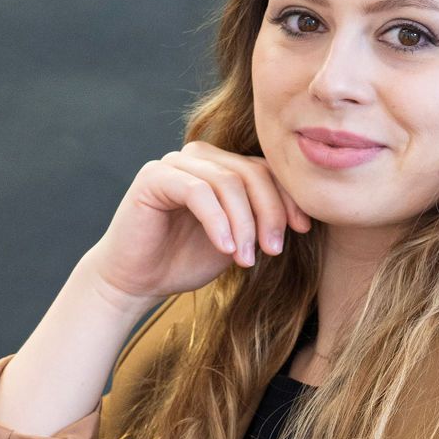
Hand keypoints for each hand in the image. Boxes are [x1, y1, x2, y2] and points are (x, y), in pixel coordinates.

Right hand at [85, 141, 312, 303]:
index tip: (301, 230)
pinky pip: (198, 192)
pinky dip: (217, 222)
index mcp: (220, 167)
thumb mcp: (236, 241)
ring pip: (227, 182)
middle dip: (269, 213)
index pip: (265, 170)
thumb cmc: (184, 262)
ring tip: (246, 259)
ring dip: (244, 223)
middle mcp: (199, 157)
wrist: (136, 281)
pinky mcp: (154, 177)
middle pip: (250, 173)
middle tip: (273, 249)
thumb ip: (260, 222)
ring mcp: (174, 164)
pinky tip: (226, 249)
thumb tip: (302, 216)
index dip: (287, 198)